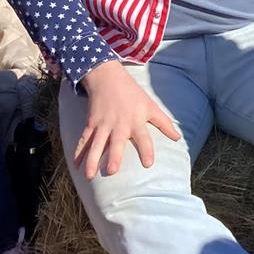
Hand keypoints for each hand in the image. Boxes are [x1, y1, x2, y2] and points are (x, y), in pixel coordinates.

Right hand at [73, 61, 180, 180]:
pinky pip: (84, 139)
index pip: (143, 138)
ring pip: (96, 144)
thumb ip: (164, 123)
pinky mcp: (91, 123)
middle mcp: (119, 125)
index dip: (146, 150)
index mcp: (136, 121)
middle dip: (113, 156)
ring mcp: (103, 124)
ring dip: (91, 159)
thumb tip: (178, 138)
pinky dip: (78, 152)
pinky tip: (75, 166)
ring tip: (88, 176)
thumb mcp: (150, 106)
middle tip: (111, 171)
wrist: (108, 77)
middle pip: (116, 143)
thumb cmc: (132, 94)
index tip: (148, 164)